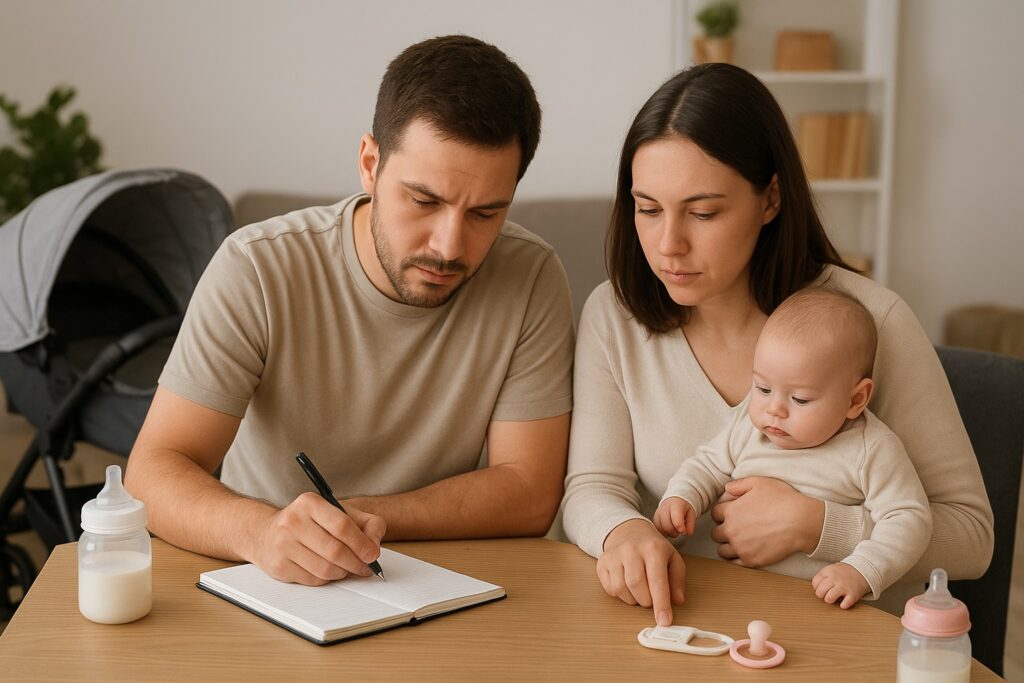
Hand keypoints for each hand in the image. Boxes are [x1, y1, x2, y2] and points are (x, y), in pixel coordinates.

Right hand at [249, 492, 386, 584]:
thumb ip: (367, 524)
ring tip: (347, 568)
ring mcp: (283, 544)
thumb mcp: (340, 512)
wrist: (267, 533)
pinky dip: (327, 579)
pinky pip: (313, 580)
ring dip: (342, 573)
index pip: (342, 525)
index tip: (373, 555)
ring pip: (325, 569)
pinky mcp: (279, 566)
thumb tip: (374, 546)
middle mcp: (293, 521)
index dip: (361, 544)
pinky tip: (328, 571)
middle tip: (365, 567)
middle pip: (335, 551)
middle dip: (356, 563)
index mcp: (310, 503)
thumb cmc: (310, 523)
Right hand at [597, 519, 685, 625]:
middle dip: (646, 601)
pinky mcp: (602, 563)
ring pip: (621, 589)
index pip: (657, 580)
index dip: (661, 604)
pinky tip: (627, 585)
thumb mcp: (672, 559)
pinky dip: (621, 594)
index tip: (664, 621)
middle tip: (651, 599)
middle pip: (637, 586)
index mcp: (653, 548)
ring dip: (633, 599)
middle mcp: (631, 550)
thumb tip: (677, 601)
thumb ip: (677, 580)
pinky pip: (610, 589)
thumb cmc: (653, 548)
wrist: (628, 531)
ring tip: (640, 591)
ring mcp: (614, 556)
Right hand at [653, 497, 695, 537]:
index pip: (675, 517)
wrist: (674, 500)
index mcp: (676, 504)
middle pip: (667, 526)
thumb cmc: (683, 507)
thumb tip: (688, 533)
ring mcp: (658, 513)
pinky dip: (664, 533)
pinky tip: (669, 530)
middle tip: (680, 530)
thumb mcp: (691, 513)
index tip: (683, 531)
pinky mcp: (655, 519)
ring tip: (674, 528)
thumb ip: (690, 523)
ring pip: (661, 529)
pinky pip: (658, 530)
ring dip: (669, 533)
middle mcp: (664, 508)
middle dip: (675, 532)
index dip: (679, 526)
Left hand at [709, 477, 823, 566]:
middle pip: (716, 534)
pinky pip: (735, 563)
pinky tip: (747, 551)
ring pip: (722, 551)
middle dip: (724, 530)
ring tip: (740, 541)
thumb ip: (739, 484)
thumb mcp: (760, 483)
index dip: (723, 512)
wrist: (801, 522)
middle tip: (737, 528)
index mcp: (730, 511)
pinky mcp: (751, 561)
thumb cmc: (783, 499)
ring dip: (728, 546)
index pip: (715, 514)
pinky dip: (738, 558)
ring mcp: (740, 547)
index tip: (733, 513)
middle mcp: (731, 530)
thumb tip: (727, 488)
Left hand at [812, 563, 869, 608]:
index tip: (823, 588)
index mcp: (828, 571)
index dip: (817, 588)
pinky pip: (844, 605)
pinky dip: (843, 605)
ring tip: (834, 598)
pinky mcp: (853, 595)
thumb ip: (823, 576)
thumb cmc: (844, 572)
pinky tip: (844, 602)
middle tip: (827, 594)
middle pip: (820, 592)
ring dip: (830, 600)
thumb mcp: (832, 569)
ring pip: (829, 599)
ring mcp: (844, 587)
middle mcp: (835, 579)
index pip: (815, 584)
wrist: (863, 570)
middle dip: (822, 595)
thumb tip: (815, 588)